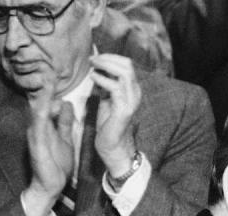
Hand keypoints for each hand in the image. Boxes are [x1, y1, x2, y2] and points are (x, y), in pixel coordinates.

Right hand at [24, 74, 73, 215]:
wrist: (50, 186)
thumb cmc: (56, 163)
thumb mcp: (64, 138)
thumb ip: (65, 122)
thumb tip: (68, 104)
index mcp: (46, 125)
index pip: (48, 102)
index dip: (51, 88)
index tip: (56, 71)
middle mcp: (38, 127)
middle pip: (39, 103)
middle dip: (43, 87)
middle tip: (48, 69)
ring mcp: (36, 135)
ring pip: (37, 112)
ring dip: (40, 96)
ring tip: (45, 80)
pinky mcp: (36, 145)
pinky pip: (38, 128)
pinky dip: (40, 116)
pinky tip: (43, 106)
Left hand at [90, 54, 141, 176]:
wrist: (113, 146)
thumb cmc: (108, 124)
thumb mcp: (106, 99)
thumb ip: (106, 84)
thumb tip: (98, 68)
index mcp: (132, 90)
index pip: (126, 64)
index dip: (110, 57)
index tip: (95, 58)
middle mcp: (135, 93)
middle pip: (127, 64)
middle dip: (108, 58)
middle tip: (92, 60)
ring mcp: (131, 101)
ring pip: (124, 72)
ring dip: (105, 65)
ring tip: (93, 66)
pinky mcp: (124, 109)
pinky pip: (115, 87)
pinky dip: (102, 79)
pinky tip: (93, 78)